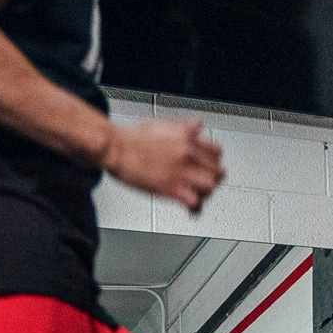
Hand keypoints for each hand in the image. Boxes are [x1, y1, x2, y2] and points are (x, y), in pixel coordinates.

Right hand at [103, 118, 225, 211]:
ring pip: (210, 187)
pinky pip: (194, 202)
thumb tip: (198, 122)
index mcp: (186, 137)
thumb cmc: (132, 137)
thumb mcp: (162, 124)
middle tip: (205, 184)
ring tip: (198, 195)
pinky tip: (190, 209)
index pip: (217, 151)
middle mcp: (187, 153)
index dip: (215, 161)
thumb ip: (184, 126)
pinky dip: (194, 208)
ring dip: (205, 194)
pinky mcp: (171, 188)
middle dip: (212, 180)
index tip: (211, 166)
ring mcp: (180, 171)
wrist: (115, 147)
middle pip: (217, 171)